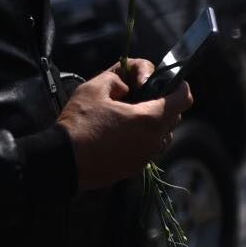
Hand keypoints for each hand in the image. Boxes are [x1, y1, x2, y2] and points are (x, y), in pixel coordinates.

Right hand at [57, 60, 193, 189]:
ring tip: (129, 116)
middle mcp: (154, 140)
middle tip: (141, 96)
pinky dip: (143, 138)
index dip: (179, 86)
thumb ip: (118, 78)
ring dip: (154, 122)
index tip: (170, 82)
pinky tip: (121, 133)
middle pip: (174, 116)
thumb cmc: (78, 123)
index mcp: (149, 119)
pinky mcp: (135, 168)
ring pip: (163, 134)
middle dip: (164, 103)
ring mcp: (146, 157)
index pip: (183, 99)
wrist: (62, 161)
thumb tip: (129, 85)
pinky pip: (149, 148)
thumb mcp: (94, 88)